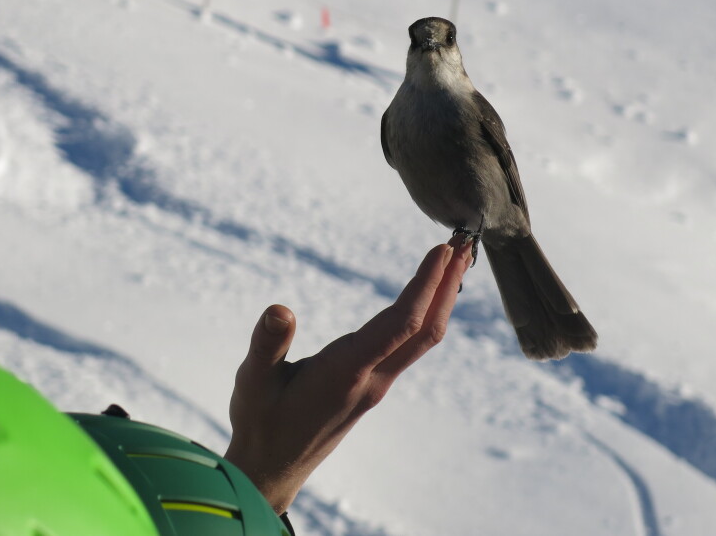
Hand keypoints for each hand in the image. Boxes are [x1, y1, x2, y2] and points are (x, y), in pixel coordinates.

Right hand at [224, 238, 472, 512]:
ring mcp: (375, 385)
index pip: (401, 324)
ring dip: (441, 300)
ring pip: (421, 341)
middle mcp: (371, 380)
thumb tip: (280, 309)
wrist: (271, 470)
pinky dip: (424, 316)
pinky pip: (409, 347)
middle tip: (463, 246)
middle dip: (447, 287)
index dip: (425, 286)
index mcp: (346, 373)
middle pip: (426, 331)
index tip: (441, 251)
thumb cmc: (260, 423)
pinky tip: (423, 301)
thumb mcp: (253, 381)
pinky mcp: (371, 387)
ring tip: (451, 265)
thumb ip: (266, 345)